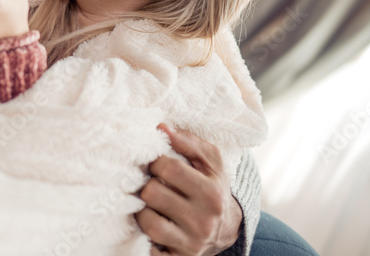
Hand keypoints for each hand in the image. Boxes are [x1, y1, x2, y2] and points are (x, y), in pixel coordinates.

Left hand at [135, 124, 241, 255]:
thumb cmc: (213, 187)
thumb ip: (188, 141)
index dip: (155, 162)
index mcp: (211, 193)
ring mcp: (191, 243)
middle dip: (147, 185)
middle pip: (153, 194)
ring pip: (147, 222)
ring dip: (142, 210)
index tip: (156, 164)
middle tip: (151, 184)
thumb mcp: (211, 162)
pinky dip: (144, 238)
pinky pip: (150, 250)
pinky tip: (150, 225)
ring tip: (150, 204)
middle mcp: (203, 221)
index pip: (169, 168)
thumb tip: (161, 127)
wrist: (227, 228)